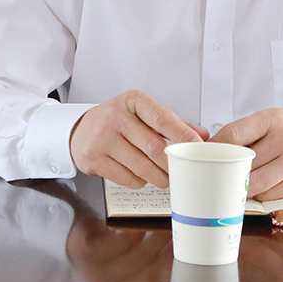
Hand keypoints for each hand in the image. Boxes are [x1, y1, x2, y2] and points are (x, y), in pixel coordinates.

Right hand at [70, 90, 208, 187]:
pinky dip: (140, 181)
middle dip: (171, 163)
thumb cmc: (119, 120)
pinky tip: (142, 176)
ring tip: (165, 178)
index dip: (182, 134)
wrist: (81, 129)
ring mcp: (103, 138)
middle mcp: (116, 116)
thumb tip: (201, 135)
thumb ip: (173, 123)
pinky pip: (126, 178)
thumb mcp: (143, 113)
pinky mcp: (94, 158)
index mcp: (133, 100)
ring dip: (158, 176)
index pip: (162, 118)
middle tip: (182, 171)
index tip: (197, 146)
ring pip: (141, 166)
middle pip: (153, 146)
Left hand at [210, 109, 282, 199]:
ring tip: (235, 186)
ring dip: (242, 187)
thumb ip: (245, 133)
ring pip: (256, 183)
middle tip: (215, 176)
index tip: (205, 157)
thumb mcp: (271, 122)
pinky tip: (257, 190)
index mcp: (272, 119)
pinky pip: (272, 195)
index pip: (234, 134)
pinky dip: (260, 195)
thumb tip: (212, 149)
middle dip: (227, 172)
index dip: (216, 148)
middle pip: (244, 162)